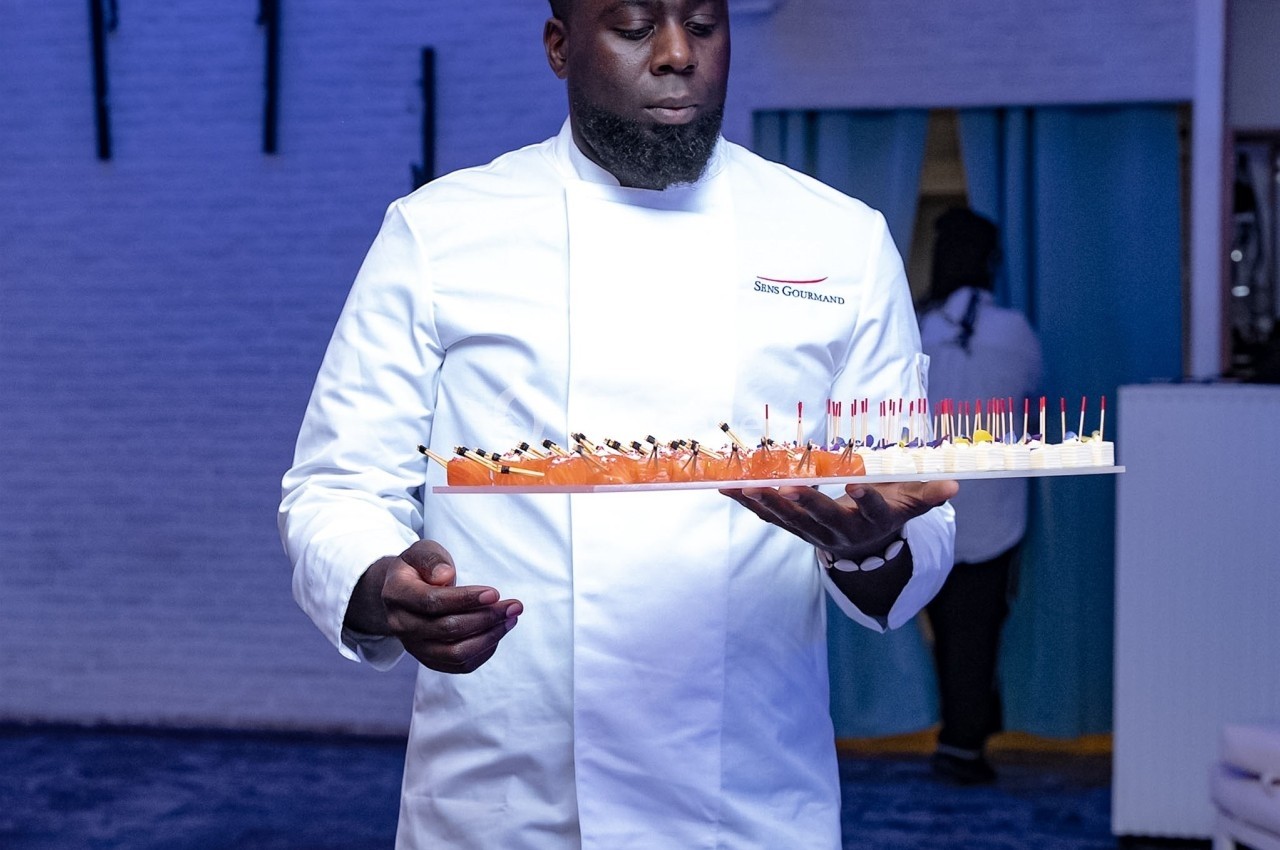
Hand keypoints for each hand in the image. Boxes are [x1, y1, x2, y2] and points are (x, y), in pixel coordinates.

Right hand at [350, 540, 521, 673]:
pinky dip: (483, 652)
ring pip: (455, 652)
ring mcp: (414, 647)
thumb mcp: (422, 551)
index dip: (464, 599)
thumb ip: (432, 559)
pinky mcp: (429, 660)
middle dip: (486, 618)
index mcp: (396, 594)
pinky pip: (459, 665)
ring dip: (489, 637)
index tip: (494, 593)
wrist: (404, 593)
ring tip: (511, 619)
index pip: (432, 602)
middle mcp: (401, 625)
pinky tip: (498, 633)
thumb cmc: (419, 568)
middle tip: (514, 605)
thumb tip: (446, 576)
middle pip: (447, 629)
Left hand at [721, 480, 957, 561]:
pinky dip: (748, 503)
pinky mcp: (794, 529)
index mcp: (872, 521)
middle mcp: (842, 531)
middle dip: (805, 502)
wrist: (865, 547)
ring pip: (790, 519)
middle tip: (788, 486)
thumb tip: (956, 485)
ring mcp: (815, 533)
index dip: (865, 498)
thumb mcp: (910, 504)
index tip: (856, 482)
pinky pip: (768, 518)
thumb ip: (928, 493)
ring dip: (767, 503)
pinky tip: (727, 487)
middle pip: (823, 517)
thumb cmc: (887, 512)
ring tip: (746, 485)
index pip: (871, 509)